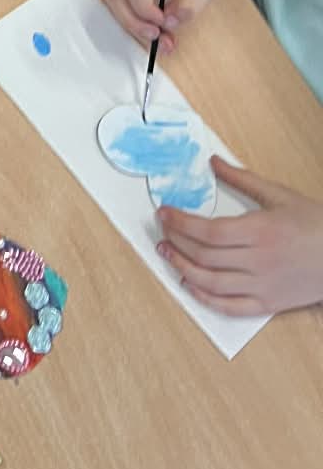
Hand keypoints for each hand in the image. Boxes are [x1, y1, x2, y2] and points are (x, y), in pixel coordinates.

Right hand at [104, 0, 231, 49]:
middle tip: (159, 39)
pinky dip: (134, 22)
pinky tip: (153, 33)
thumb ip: (190, 2)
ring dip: (132, 26)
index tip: (165, 25)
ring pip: (114, 2)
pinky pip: (121, 4)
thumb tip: (171, 22)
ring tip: (160, 41)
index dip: (145, 10)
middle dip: (134, 22)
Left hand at [158, 158, 322, 313]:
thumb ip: (242, 178)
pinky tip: (189, 284)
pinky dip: (205, 298)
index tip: (164, 213)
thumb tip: (213, 161)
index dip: (180, 223)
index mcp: (260, 231)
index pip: (208, 231)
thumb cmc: (316, 224)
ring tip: (166, 254)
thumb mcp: (280, 194)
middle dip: (176, 241)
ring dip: (182, 268)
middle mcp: (258, 262)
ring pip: (211, 282)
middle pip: (205, 255)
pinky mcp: (268, 304)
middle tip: (161, 230)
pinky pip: (230, 307)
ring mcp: (263, 286)